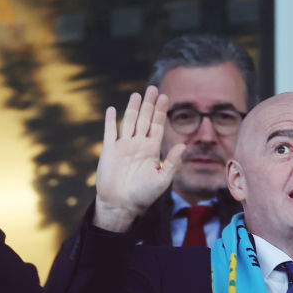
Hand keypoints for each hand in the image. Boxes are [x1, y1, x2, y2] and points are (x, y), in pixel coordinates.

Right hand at [93, 86, 184, 232]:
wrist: (121, 205)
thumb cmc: (143, 195)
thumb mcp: (162, 179)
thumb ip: (172, 162)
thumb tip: (183, 145)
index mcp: (151, 150)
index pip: (157, 125)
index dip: (160, 111)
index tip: (165, 96)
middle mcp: (138, 144)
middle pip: (144, 119)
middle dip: (148, 104)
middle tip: (153, 88)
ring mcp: (123, 146)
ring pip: (128, 122)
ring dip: (132, 108)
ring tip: (137, 94)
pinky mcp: (109, 151)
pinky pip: (109, 132)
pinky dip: (110, 121)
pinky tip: (111, 109)